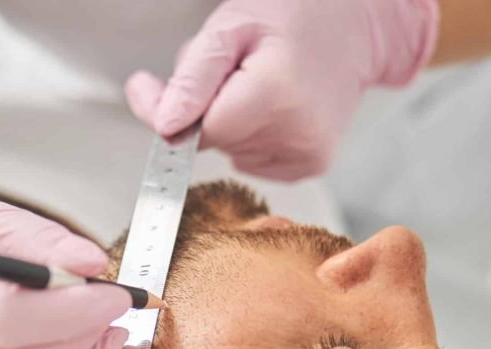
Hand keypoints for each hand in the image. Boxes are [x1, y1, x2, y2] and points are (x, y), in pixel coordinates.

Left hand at [126, 0, 438, 180]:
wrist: (355, 23)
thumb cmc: (290, 15)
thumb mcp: (230, 27)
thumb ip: (190, 79)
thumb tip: (161, 126)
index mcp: (273, 95)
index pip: (198, 133)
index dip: (180, 113)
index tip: (163, 90)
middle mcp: (295, 132)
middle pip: (215, 143)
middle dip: (210, 111)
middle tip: (234, 73)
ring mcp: (306, 153)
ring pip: (232, 153)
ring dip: (232, 123)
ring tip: (259, 85)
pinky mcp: (312, 164)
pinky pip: (255, 163)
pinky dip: (253, 140)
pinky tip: (275, 110)